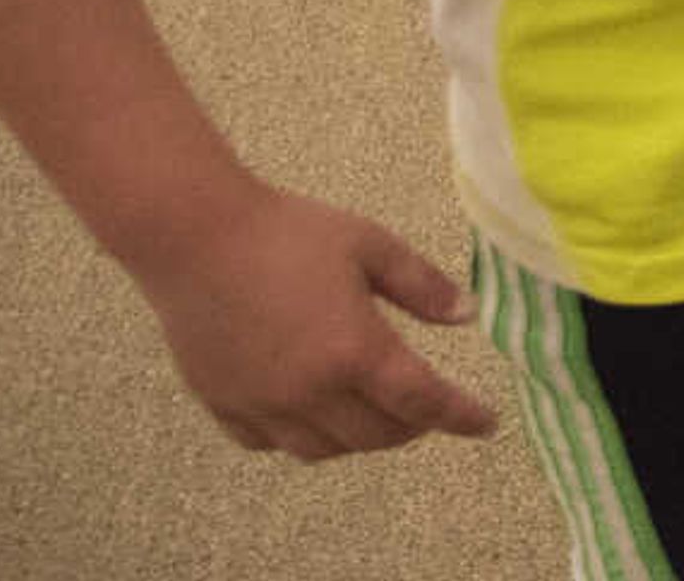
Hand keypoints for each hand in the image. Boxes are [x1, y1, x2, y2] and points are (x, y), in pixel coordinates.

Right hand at [130, 180, 498, 462]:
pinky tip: (313, 411)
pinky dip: (303, 436)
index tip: (488, 425)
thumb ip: (422, 286)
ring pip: (324, 450)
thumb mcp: (371, 245)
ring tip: (375, 411)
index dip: (461, 417)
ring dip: (360, 438)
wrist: (195, 238)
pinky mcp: (224, 406)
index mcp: (355, 351)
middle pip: (377, 436)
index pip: (423, 402)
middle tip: (427, 407)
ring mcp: (263, 405)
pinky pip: (272, 443)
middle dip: (412, 427)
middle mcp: (310, 391)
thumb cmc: (288, 232)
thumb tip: (467, 316)